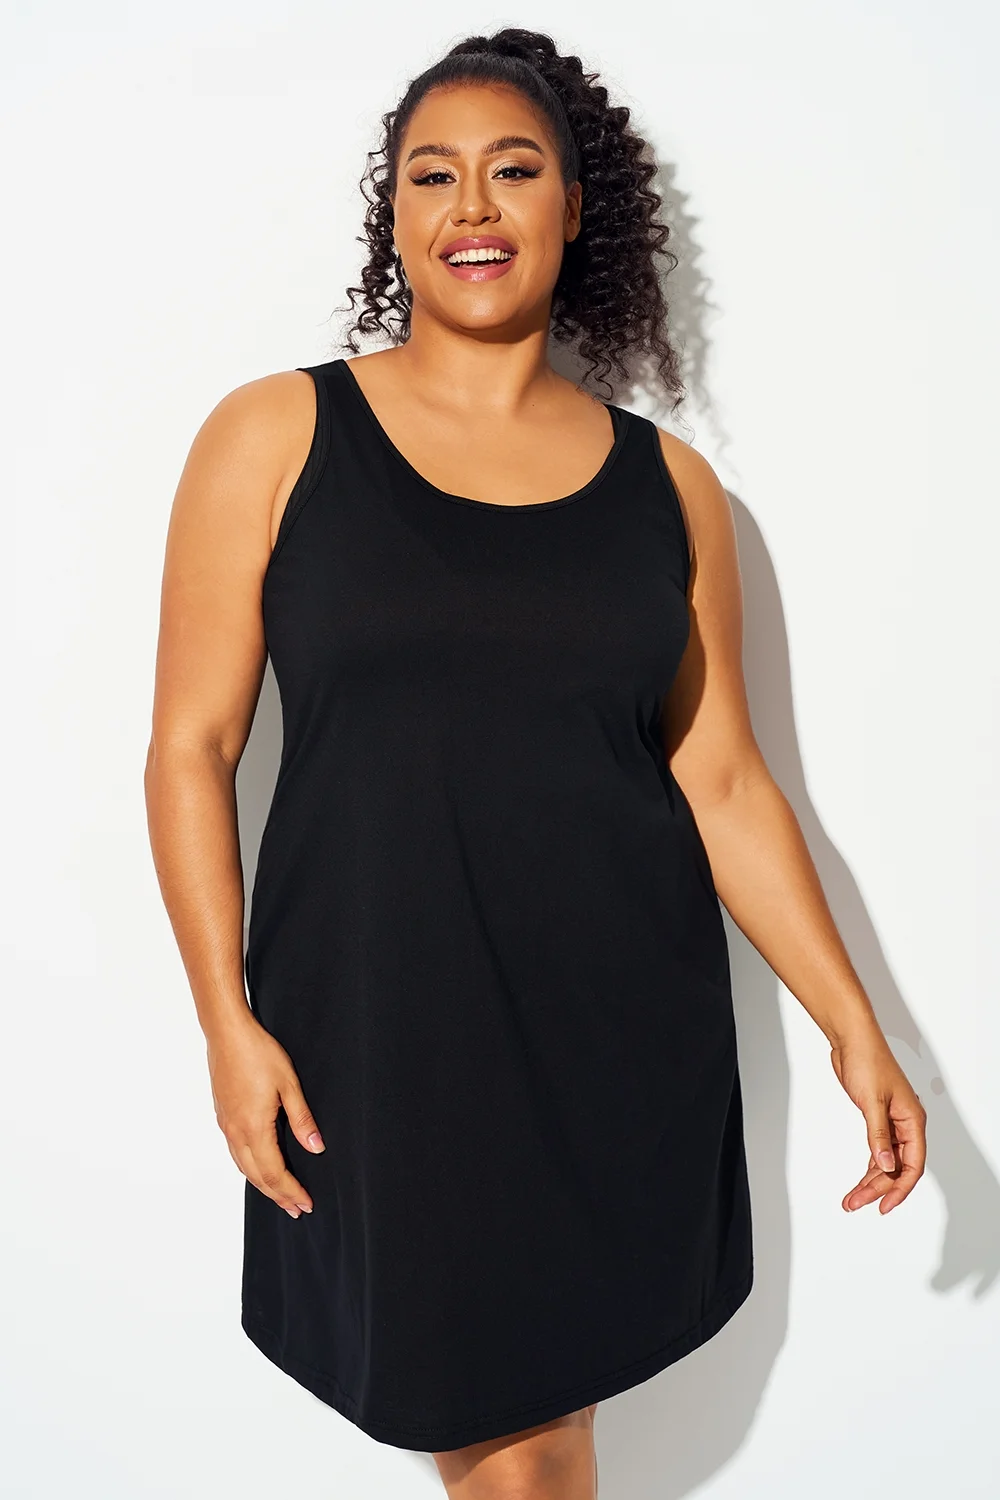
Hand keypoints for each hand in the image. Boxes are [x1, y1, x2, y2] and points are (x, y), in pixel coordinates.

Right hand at [206, 1016, 324, 1218]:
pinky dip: (249, 1168)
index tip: (306, 1204)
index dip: (291, 1191)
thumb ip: (302, 1119)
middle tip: (295, 1209)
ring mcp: (226, 1125)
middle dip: (278, 1195)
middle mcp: (236, 1132)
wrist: (227, 1033)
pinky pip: (235, 1153)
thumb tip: (316, 1148)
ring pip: (243, 1167)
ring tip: (279, 1195)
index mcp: (254, 1128)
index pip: (274, 1173)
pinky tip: (257, 1167)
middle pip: (257, 1177)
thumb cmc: (258, 1053)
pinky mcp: (222, 1116)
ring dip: (262, 1185)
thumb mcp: (289, 1085)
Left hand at [830, 1025, 926, 1213]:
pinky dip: (868, 1166)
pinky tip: (860, 1180)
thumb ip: (878, 1136)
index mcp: (913, 1120)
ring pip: (886, 1161)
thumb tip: (885, 1166)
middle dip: (878, 1188)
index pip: (913, 1164)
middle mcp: (906, 1124)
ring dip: (870, 1181)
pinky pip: (877, 1150)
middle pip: (897, 1167)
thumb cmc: (867, 1061)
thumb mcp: (872, 1102)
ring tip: (851, 1199)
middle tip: (856, 1203)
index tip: (884, 1205)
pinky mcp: (876, 1119)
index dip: (900, 1188)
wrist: (852, 1040)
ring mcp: (891, 1122)